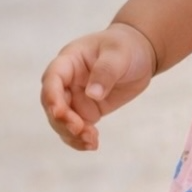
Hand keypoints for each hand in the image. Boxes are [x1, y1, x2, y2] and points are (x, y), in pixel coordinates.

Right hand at [40, 22, 155, 150]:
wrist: (140, 54)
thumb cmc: (125, 47)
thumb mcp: (118, 54)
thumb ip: (105, 72)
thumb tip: (92, 95)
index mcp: (68, 61)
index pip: (52, 79)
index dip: (52, 97)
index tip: (59, 112)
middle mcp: (66, 81)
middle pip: (53, 104)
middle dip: (62, 120)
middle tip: (80, 130)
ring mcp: (74, 97)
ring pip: (62, 121)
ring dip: (71, 134)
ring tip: (91, 142)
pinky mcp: (86, 110)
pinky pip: (76, 128)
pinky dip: (80, 139)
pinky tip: (92, 145)